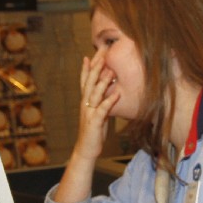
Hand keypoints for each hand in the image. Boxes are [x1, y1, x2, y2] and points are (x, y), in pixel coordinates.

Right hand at [73, 47, 117, 162]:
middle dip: (96, 67)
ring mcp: (89, 113)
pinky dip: (109, 101)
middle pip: (89, 82)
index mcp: (85, 101)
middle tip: (102, 54)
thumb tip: (111, 89)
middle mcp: (85, 104)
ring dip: (102, 82)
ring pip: (94, 94)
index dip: (88, 67)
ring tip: (110, 70)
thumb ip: (102, 100)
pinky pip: (102, 109)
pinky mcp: (94, 122)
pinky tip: (117, 93)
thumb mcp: (98, 112)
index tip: (93, 54)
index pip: (85, 81)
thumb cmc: (94, 131)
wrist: (86, 149)